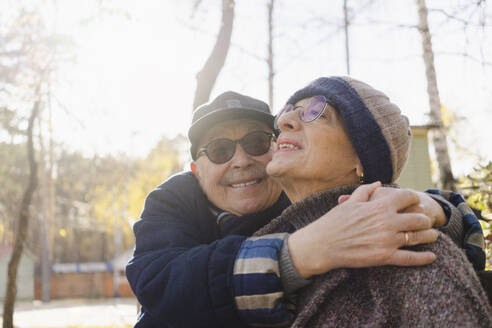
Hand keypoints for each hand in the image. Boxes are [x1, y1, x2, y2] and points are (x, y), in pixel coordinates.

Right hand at [288, 182, 437, 278]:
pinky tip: (431, 257)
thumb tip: (377, 184)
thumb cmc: (333, 222)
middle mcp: (387, 222)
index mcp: (379, 206)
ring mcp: (388, 240)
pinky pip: (410, 258)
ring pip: (418, 237)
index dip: (414, 198)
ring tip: (432, 236)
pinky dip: (423, 258)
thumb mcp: (350, 203)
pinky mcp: (385, 257)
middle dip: (425, 219)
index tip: (415, 202)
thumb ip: (366, 192)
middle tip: (425, 221)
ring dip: (429, 236)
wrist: (322, 244)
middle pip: (419, 218)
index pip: (407, 197)